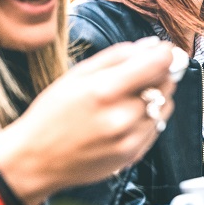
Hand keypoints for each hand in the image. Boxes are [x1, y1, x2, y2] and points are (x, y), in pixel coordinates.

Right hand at [0, 38, 176, 204]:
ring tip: (128, 99)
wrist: (36, 160)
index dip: (166, 53)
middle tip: (142, 74)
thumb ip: (117, 56)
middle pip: (166, 84)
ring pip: (166, 106)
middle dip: (160, 74)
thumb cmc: (52, 113)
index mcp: (105, 90)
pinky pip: (158, 126)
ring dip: (156, 97)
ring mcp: (130, 138)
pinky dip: (149, 117)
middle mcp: (122, 116)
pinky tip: (125, 118)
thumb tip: (152, 45)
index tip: (164, 51)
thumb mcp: (77, 75)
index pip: (158, 64)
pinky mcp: (135, 154)